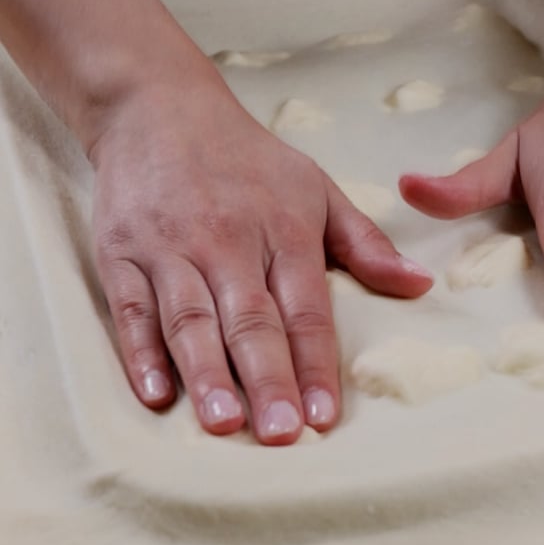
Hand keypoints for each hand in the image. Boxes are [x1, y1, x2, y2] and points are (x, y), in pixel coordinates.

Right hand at [91, 76, 431, 443]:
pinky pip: (133, 309)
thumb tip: (420, 285)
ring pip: (191, 320)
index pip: (306, 308)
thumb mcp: (318, 189)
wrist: (161, 109)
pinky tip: (156, 394)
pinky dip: (141, 352)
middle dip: (269, 379)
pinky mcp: (122, 254)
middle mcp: (228, 242)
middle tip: (283, 435)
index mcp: (284, 230)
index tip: (327, 416)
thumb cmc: (250, 159)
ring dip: (208, 374)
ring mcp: (171, 248)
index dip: (317, 363)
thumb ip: (366, 243)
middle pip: (251, 321)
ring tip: (224, 424)